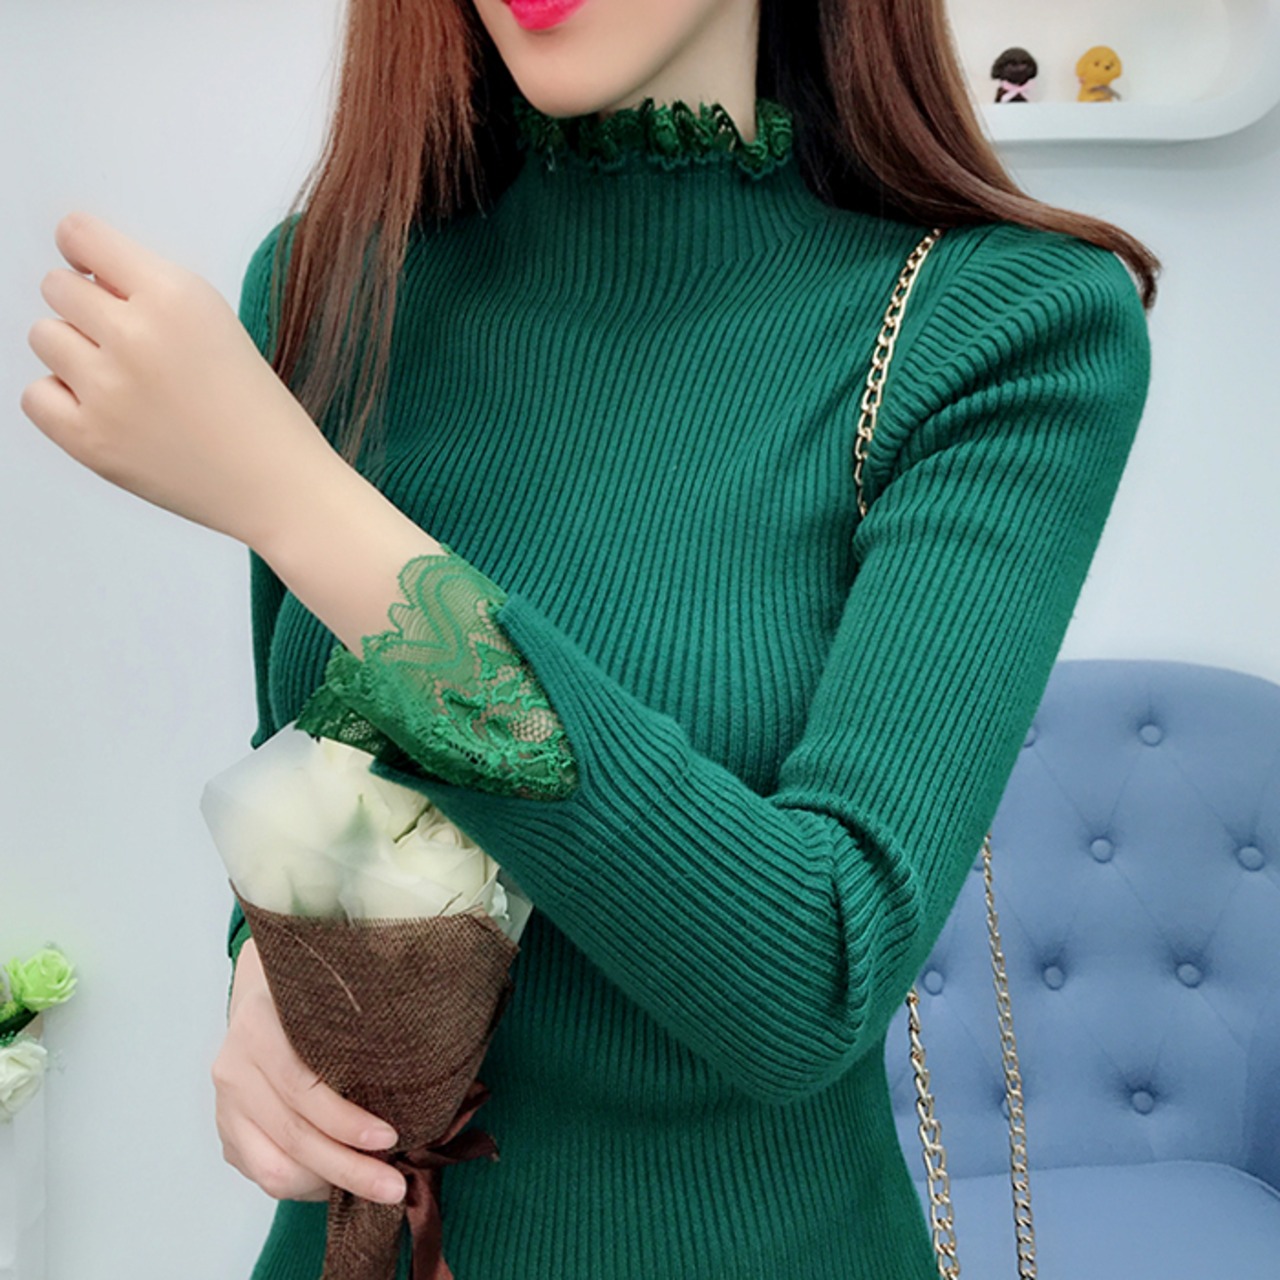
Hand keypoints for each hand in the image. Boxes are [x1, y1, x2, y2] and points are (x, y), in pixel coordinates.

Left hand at [20, 210, 337, 549]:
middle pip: (56, 288)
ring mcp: (107, 389)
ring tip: (126, 385)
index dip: (83, 253)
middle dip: (86, 309)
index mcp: (175, 297)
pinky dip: (62, 401)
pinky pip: (35, 395)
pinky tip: (108, 413)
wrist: (277, 485)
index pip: (78, 234)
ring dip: (74, 355)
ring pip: (43, 337)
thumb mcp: (216, 323)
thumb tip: (83, 276)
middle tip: (130, 347)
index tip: (93, 271)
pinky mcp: (89, 438)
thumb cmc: (254, 411)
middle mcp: (136, 335)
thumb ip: (147, 291)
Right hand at [212, 936, 408, 1205]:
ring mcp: (225, 1106)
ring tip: (372, 1186)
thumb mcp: (332, 1002)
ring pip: (275, 1170)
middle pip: (294, 1136)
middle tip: (394, 1187)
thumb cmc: (314, 1003)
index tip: (391, 1137)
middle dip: (350, 1168)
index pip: (302, 1087)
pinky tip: (340, 1179)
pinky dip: (309, 1186)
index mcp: (259, 1025)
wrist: (264, 999)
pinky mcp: (227, 1135)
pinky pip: (266, 1177)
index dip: (346, 1121)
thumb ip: (362, 1033)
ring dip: (329, 1185)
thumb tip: (420, 1086)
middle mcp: (234, 1067)